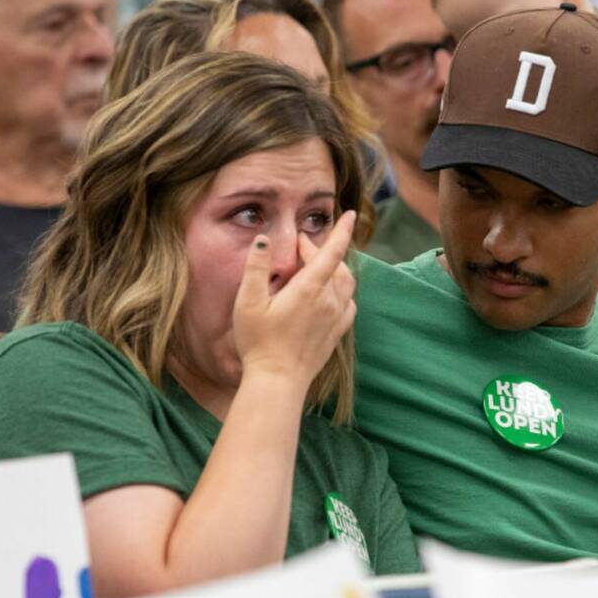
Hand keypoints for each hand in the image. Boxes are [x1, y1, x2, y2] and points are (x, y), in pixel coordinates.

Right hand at [233, 211, 357, 386]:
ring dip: (335, 269)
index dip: (342, 231)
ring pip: (346, 283)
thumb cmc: (258, 342)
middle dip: (321, 250)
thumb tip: (263, 240)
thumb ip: (255, 268)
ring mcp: (335, 319)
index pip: (332, 252)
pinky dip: (342, 291)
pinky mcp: (336, 334)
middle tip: (300, 248)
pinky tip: (329, 295)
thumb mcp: (248, 302)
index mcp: (309, 289)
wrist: (277, 382)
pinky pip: (348, 304)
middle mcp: (329, 301)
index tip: (350, 215)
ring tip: (316, 266)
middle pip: (336, 265)